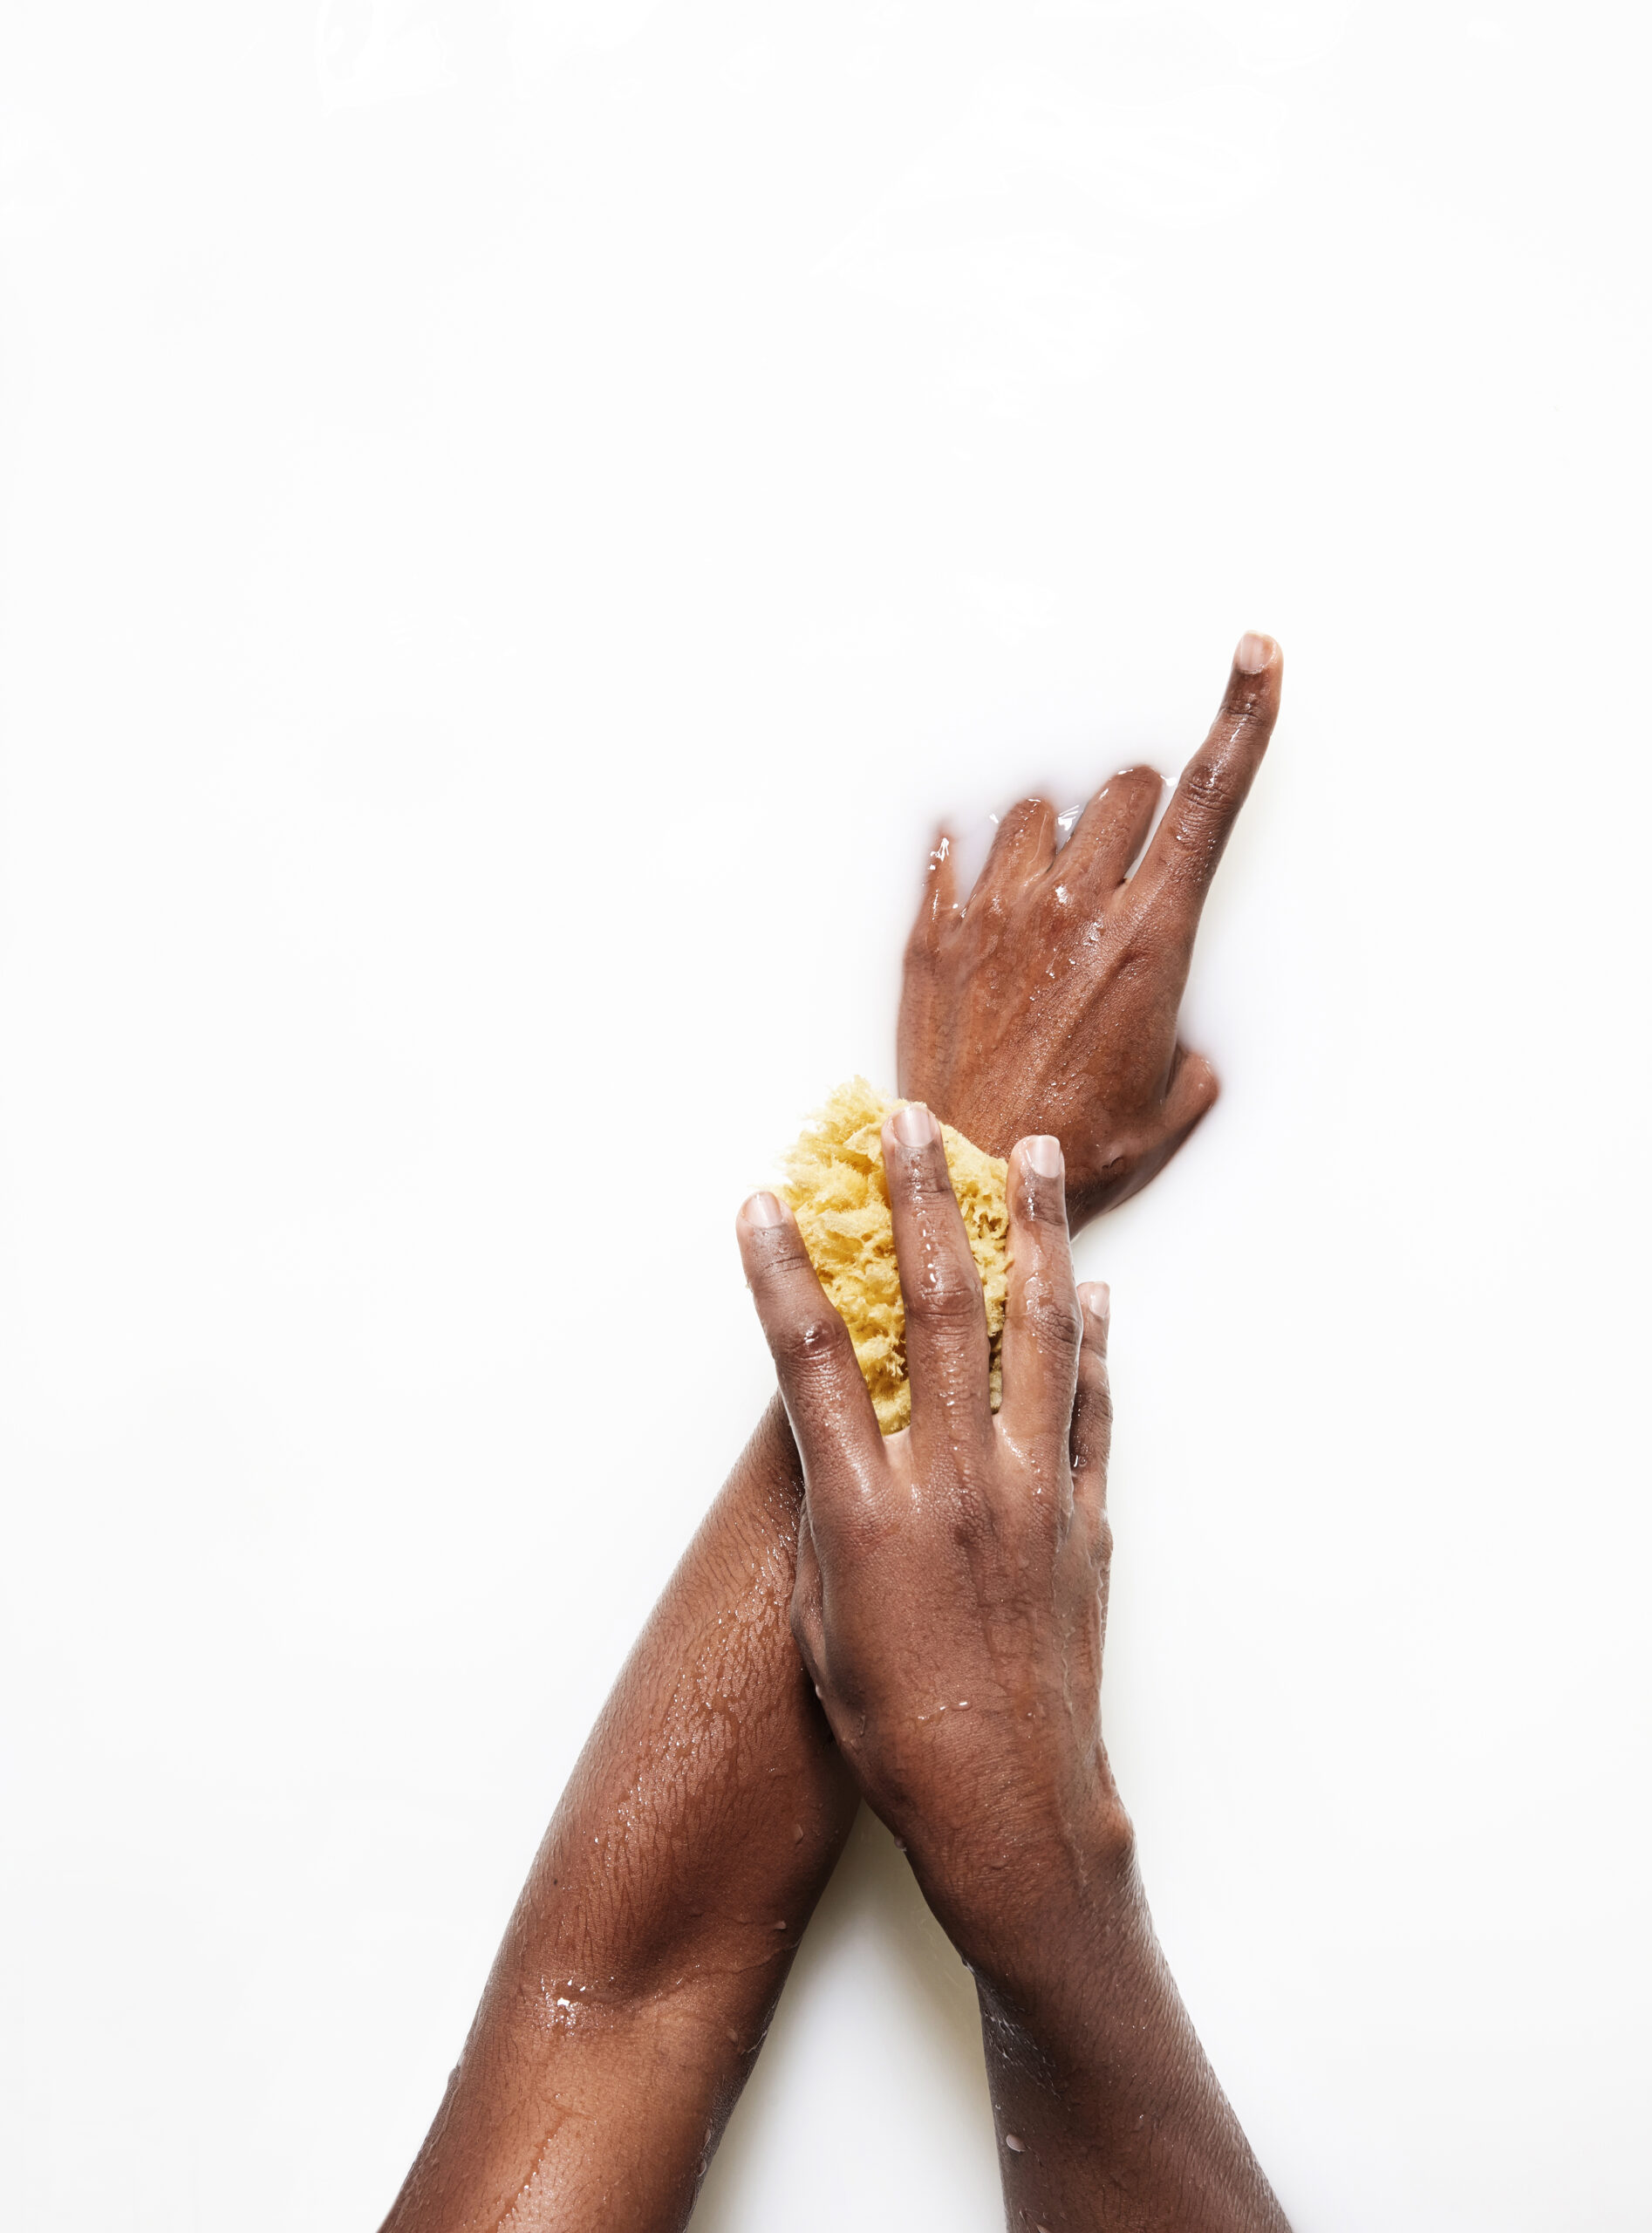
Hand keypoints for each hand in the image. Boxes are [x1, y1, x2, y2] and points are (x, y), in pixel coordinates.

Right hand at [739, 1104, 1117, 1965]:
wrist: (1010, 1808)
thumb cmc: (896, 1731)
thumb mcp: (824, 1620)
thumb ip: (830, 1510)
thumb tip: (832, 1433)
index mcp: (870, 1513)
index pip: (814, 1362)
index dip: (782, 1274)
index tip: (763, 1201)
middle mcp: (956, 1484)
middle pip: (938, 1311)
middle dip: (922, 1204)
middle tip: (914, 1124)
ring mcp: (1033, 1495)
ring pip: (1038, 1334)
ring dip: (1035, 1233)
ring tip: (1038, 1157)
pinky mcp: (1085, 1521)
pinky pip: (1093, 1408)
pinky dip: (1093, 1343)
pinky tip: (1094, 1290)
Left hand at [898, 634, 1282, 1227]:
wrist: (967, 1182)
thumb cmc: (1075, 1153)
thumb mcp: (1172, 1109)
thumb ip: (1190, 1056)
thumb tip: (1185, 1049)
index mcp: (1149, 937)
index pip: (1209, 797)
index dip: (1242, 715)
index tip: (1258, 657)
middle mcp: (1074, 903)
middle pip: (1124, 788)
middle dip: (1137, 812)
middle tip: (1125, 868)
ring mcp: (997, 908)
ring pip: (1038, 806)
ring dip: (1056, 832)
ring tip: (1048, 896)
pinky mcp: (934, 929)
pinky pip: (955, 846)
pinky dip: (977, 859)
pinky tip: (986, 897)